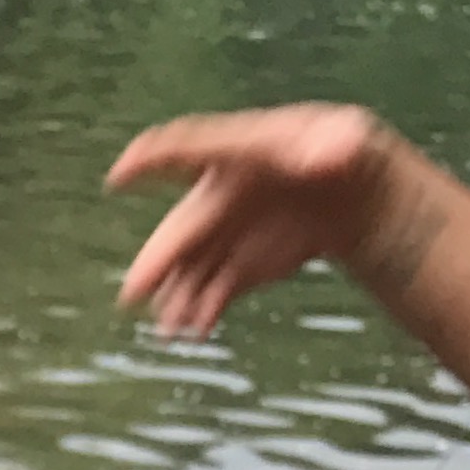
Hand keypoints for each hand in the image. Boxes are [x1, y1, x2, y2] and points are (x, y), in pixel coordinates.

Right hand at [107, 104, 400, 336]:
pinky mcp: (239, 266)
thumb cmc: (341, 152)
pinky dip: (205, 311)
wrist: (350, 197)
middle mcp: (221, 195)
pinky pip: (215, 291)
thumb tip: (328, 156)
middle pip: (184, 227)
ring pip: (193, 268)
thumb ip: (337, 143)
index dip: (152, 159)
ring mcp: (227, 233)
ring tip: (171, 329)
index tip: (119, 175)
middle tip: (134, 292)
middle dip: (159, 260)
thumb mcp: (347, 139)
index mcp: (239, 152)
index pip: (190, 150)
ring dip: (178, 298)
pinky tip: (199, 331)